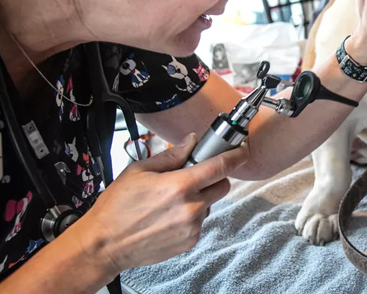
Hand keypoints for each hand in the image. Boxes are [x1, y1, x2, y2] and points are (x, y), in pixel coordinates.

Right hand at [77, 133, 248, 275]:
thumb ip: (171, 156)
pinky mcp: (190, 242)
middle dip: (213, 178)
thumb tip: (191, 141)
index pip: (221, 166)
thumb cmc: (117, 207)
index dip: (236, 156)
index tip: (242, 151)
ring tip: (172, 201)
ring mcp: (192, 227)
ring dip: (200, 199)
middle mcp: (191, 207)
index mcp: (180, 185)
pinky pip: (200, 222)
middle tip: (193, 177)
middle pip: (222, 185)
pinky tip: (169, 216)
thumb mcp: (140, 171)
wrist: (104, 244)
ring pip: (211, 204)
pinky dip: (191, 216)